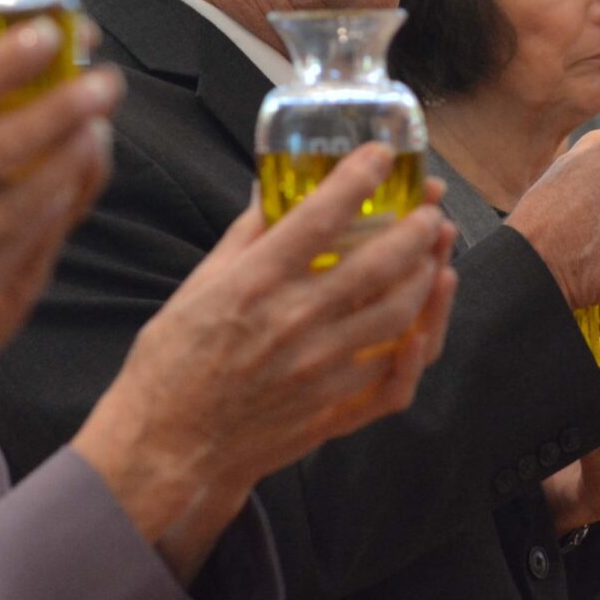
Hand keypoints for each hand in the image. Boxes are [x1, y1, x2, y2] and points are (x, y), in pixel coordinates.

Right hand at [0, 23, 121, 394]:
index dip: (4, 63)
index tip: (44, 34)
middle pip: (8, 141)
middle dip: (65, 104)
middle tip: (105, 80)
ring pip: (31, 192)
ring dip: (73, 154)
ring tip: (99, 124)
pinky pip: (28, 238)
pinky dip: (56, 205)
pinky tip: (74, 179)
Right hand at [75, 145, 458, 559]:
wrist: (168, 444)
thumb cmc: (173, 362)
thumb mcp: (200, 284)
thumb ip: (246, 236)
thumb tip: (274, 189)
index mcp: (256, 282)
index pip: (322, 216)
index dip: (359, 178)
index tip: (379, 155)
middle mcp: (295, 320)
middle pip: (380, 263)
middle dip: (416, 228)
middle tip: (429, 212)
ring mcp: (320, 368)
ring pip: (398, 315)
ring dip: (425, 280)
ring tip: (432, 260)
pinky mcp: (331, 407)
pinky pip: (391, 377)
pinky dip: (414, 348)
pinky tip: (420, 326)